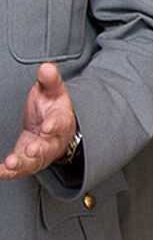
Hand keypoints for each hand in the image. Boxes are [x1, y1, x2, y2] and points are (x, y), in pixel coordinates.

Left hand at [0, 63, 76, 179]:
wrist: (53, 128)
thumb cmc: (52, 109)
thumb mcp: (52, 92)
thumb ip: (49, 81)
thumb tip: (46, 66)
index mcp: (60, 122)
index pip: (59, 123)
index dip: (54, 125)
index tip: (48, 126)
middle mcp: (52, 141)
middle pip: (48, 147)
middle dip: (39, 149)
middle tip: (31, 150)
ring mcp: (39, 154)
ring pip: (33, 163)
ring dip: (21, 164)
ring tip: (10, 164)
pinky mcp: (27, 162)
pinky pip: (17, 170)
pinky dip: (6, 173)